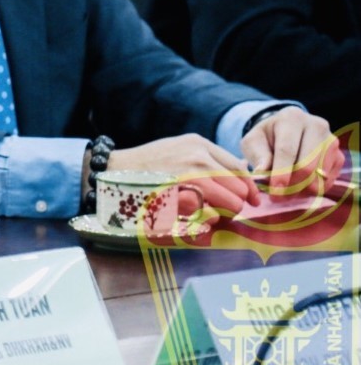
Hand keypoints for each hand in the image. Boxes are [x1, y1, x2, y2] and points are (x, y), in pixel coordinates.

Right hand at [107, 134, 258, 217]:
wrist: (112, 171)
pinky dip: (207, 221)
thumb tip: (242, 175)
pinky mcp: (179, 196)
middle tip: (228, 211)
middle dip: (236, 202)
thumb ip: (206, 158)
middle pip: (238, 187)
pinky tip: (196, 219)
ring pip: (229, 202)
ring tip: (212, 216)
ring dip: (224, 213)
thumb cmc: (147, 163)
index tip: (253, 200)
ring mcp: (188, 177)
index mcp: (198, 144)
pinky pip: (208, 215)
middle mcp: (197, 157)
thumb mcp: (178, 149)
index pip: (238, 168)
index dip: (249, 188)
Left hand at [241, 107, 343, 195]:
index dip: (281, 174)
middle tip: (278, 197)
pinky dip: (313, 189)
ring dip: (301, 190)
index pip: (287, 150)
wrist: (285, 132)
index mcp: (291, 118)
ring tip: (286, 190)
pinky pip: (328, 181)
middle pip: (307, 165)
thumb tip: (262, 173)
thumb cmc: (266, 138)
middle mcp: (316, 126)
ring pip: (319, 176)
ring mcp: (331, 141)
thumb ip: (258, 156)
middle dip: (291, 186)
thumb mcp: (253, 142)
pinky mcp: (339, 156)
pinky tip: (299, 186)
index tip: (274, 192)